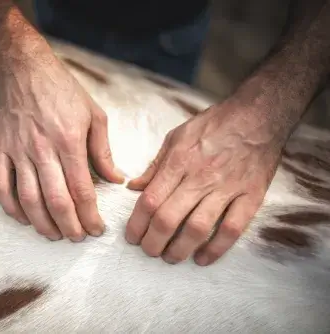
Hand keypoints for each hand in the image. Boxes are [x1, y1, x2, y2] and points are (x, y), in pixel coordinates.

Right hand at [0, 53, 123, 241]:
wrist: (24, 69)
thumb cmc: (63, 91)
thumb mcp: (93, 115)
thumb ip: (103, 151)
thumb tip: (117, 180)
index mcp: (69, 141)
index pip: (81, 189)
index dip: (90, 215)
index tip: (97, 229)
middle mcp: (42, 149)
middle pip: (55, 200)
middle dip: (69, 226)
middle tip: (78, 238)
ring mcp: (18, 151)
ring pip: (28, 199)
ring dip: (42, 223)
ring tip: (54, 235)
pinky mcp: (1, 150)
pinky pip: (2, 186)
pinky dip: (11, 208)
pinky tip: (24, 219)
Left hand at [124, 99, 287, 265]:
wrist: (258, 115)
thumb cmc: (214, 125)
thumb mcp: (177, 136)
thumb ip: (155, 165)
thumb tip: (133, 187)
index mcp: (179, 161)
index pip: (150, 200)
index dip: (136, 224)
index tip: (132, 236)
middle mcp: (200, 177)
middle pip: (168, 218)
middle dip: (153, 242)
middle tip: (148, 251)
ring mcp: (227, 188)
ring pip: (198, 228)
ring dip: (180, 249)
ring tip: (170, 257)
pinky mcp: (250, 196)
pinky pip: (232, 229)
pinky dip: (216, 249)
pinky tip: (203, 258)